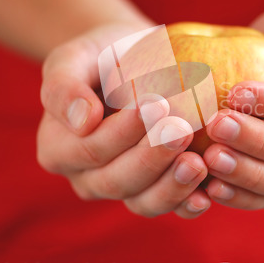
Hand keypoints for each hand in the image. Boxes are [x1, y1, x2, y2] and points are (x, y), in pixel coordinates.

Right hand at [37, 24, 210, 218]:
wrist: (130, 61)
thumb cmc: (100, 56)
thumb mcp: (72, 59)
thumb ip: (64, 87)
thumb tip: (82, 121)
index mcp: (59, 149)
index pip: (90, 149)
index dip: (122, 133)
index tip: (156, 105)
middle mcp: (87, 176)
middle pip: (117, 180)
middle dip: (152, 157)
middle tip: (182, 129)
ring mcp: (122, 188)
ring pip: (142, 201)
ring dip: (171, 186)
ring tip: (197, 163)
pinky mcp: (152, 190)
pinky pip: (166, 206)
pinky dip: (185, 205)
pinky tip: (205, 195)